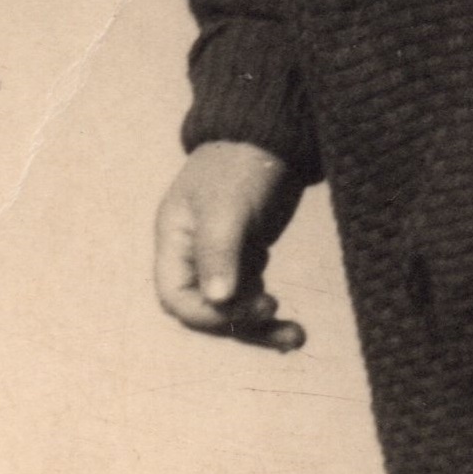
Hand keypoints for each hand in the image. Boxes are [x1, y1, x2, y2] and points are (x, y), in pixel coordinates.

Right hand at [153, 141, 304, 348]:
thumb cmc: (241, 162)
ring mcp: (220, 257)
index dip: (208, 314)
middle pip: (206, 310)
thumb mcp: (227, 206)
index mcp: (175, 241)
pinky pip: (251, 295)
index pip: (177, 298)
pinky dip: (268, 311)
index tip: (250, 308)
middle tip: (277, 316)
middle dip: (240, 323)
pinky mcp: (246, 255)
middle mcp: (192, 255)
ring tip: (297, 338)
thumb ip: (219, 252)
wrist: (271, 135)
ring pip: (232, 308)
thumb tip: (218, 299)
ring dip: (261, 325)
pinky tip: (293, 327)